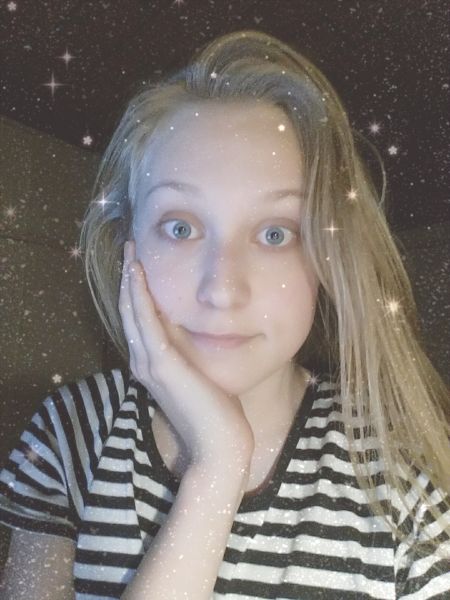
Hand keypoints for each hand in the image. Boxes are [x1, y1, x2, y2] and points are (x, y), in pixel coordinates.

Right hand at [119, 240, 254, 469]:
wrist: (220, 445)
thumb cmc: (216, 413)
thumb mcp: (200, 375)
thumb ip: (191, 355)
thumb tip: (198, 333)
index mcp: (152, 364)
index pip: (139, 320)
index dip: (136, 291)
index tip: (140, 265)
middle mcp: (144, 362)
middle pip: (130, 311)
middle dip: (130, 278)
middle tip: (130, 249)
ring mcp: (149, 363)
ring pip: (133, 311)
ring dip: (131, 280)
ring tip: (130, 253)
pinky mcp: (162, 364)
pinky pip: (145, 321)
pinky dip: (139, 295)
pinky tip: (138, 273)